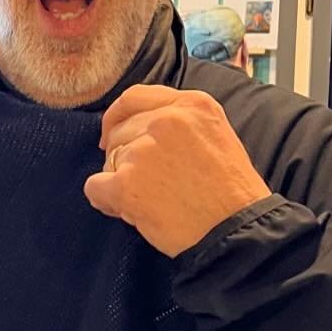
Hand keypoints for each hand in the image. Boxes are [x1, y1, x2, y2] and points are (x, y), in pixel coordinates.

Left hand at [84, 84, 270, 258]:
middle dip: (124, 157)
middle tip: (149, 184)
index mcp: (192, 105)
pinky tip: (132, 212)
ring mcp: (144, 151)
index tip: (112, 135)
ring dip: (121, 182)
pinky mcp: (126, 183)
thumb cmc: (230, 194)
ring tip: (154, 201)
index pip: (134, 97)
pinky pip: (95, 187)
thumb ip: (180, 122)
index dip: (117, 118)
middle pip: (119, 132)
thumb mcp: (216, 136)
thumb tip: (137, 126)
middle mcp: (166, 120)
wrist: (236, 233)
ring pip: (108, 161)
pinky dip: (106, 202)